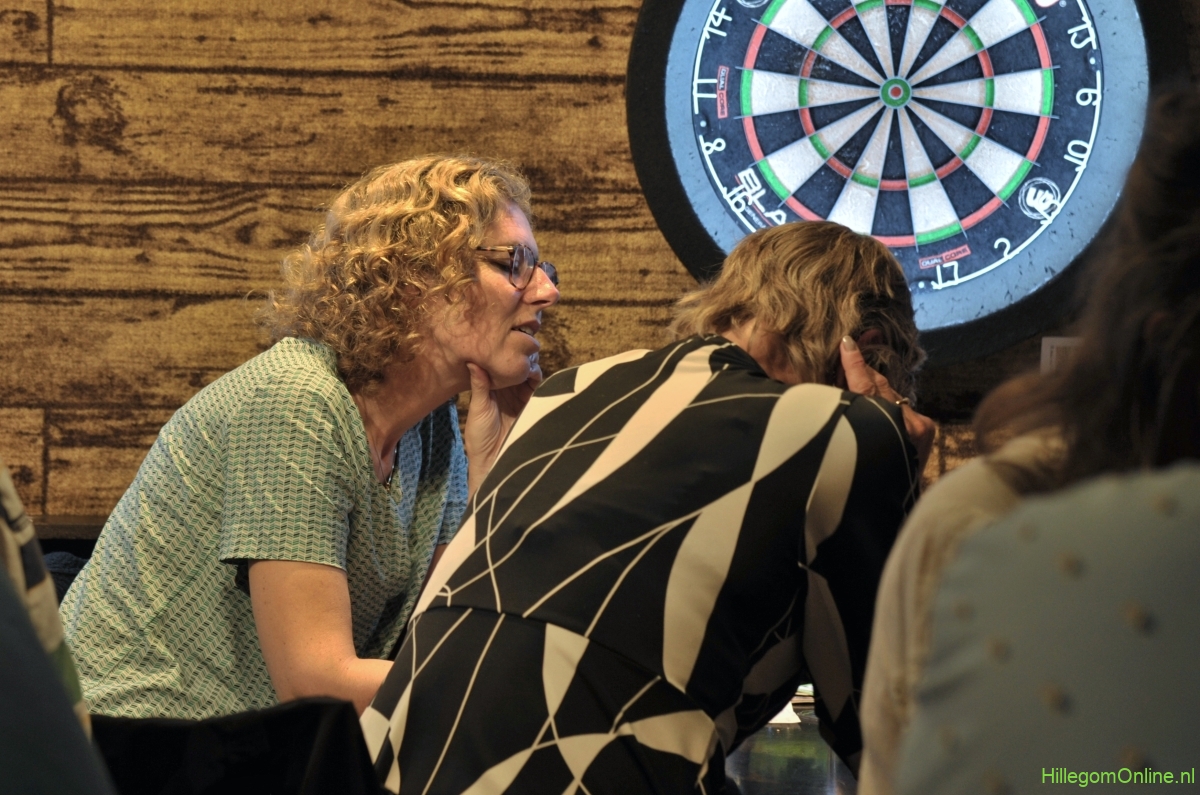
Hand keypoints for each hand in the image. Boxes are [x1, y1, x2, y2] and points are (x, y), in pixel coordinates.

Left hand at [463, 356, 542, 497]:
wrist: (493, 460)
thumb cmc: (479, 436)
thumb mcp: (478, 408)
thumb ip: (479, 385)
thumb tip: (473, 361)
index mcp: (492, 386)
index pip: (501, 364)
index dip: (504, 353)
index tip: (505, 343)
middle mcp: (507, 389)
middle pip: (517, 366)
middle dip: (520, 356)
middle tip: (520, 348)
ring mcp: (521, 396)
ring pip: (529, 373)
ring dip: (529, 365)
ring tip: (526, 360)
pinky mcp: (533, 405)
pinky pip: (540, 388)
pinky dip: (538, 378)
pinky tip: (534, 373)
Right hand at [839, 336, 934, 471]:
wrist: (888, 502)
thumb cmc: (860, 474)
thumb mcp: (844, 443)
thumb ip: (841, 413)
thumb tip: (833, 388)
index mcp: (876, 426)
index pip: (863, 385)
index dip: (854, 362)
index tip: (847, 343)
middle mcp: (901, 422)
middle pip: (879, 385)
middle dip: (863, 371)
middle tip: (849, 357)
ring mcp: (917, 424)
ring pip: (892, 394)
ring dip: (876, 389)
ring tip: (860, 380)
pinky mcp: (927, 428)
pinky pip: (904, 407)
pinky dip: (890, 405)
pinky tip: (880, 407)